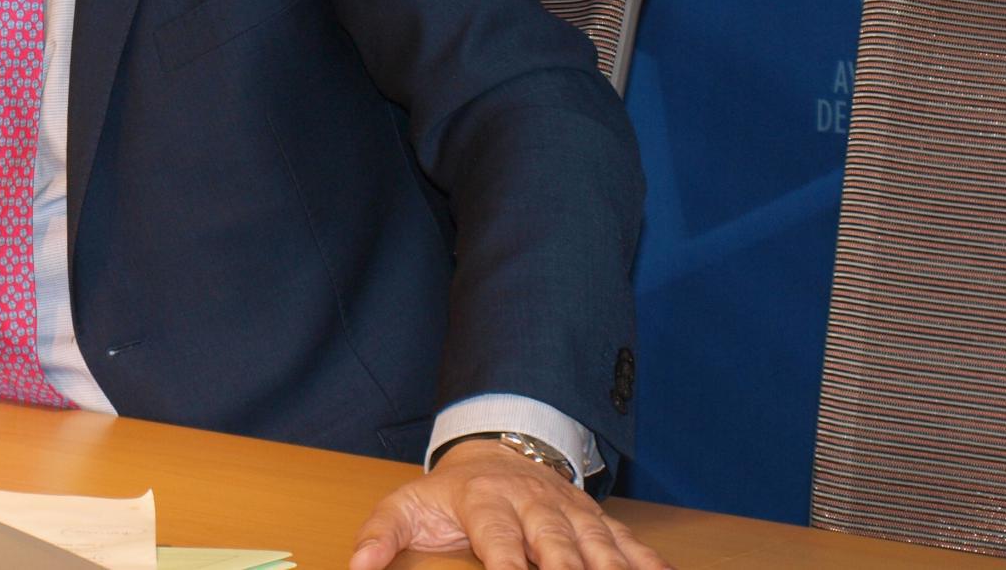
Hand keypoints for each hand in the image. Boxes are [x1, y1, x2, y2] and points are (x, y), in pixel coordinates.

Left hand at [349, 439, 668, 569]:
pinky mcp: (597, 521)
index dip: (507, 564)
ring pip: (599, 547)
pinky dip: (648, 564)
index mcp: (486, 501)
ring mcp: (571, 513)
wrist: (497, 447)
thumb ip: (381, 535)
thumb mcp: (408, 506)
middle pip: (557, 544)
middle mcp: (534, 505)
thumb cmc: (451, 492)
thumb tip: (357, 566)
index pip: (498, 537)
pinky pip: (629, 544)